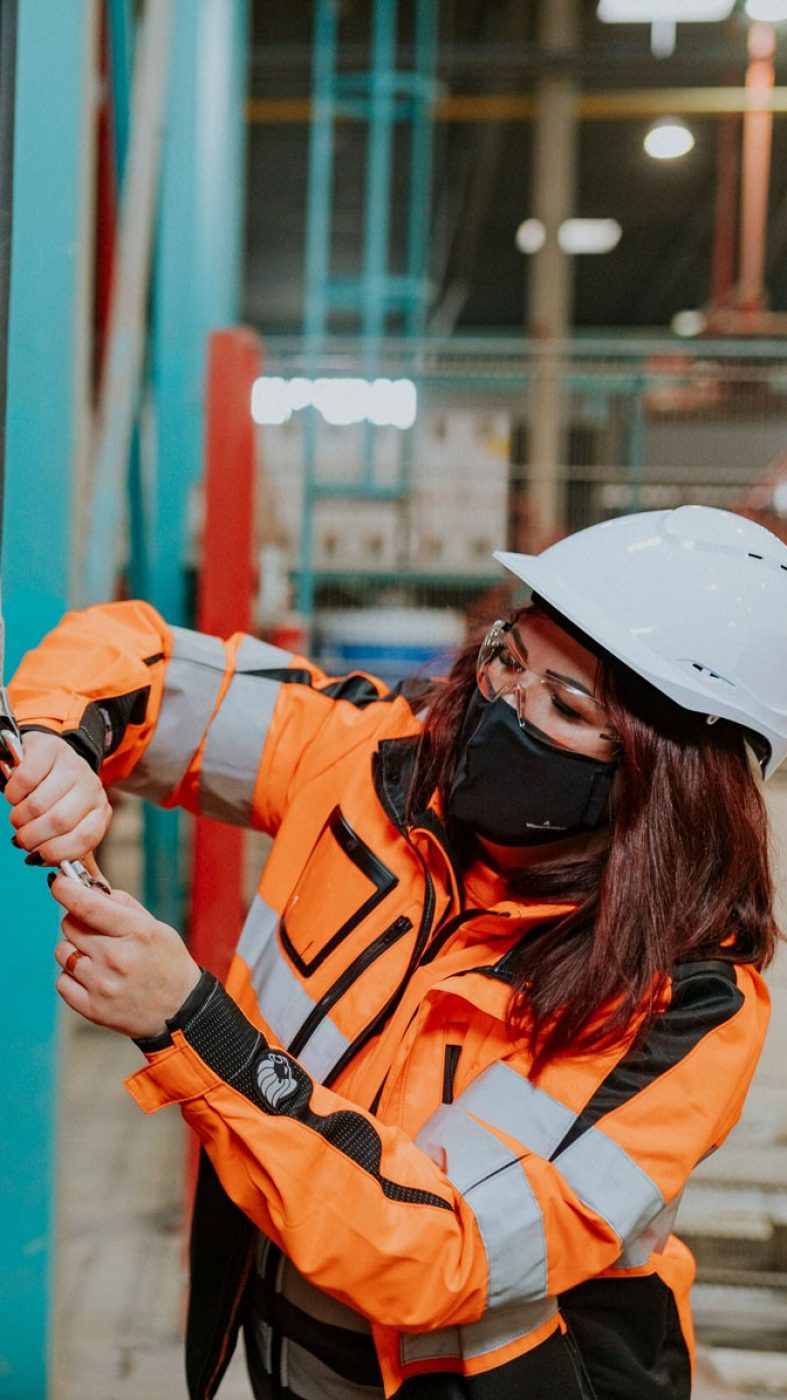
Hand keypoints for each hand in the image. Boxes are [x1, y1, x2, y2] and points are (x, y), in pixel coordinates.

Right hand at [5, 731, 111, 864]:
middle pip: (59, 822)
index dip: (56, 852)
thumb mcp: (74, 824)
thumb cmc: (60, 798)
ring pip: (39, 804)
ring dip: (20, 818)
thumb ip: (76, 851)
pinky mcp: (50, 749)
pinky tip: (15, 796)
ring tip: (18, 818)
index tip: (38, 857)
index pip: (85, 838)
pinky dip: (13, 794)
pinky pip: (25, 780)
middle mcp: (91, 787)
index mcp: (100, 810)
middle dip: (32, 837)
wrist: (51, 756)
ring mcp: (72, 766)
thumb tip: (88, 887)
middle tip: (22, 838)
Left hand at [49, 873, 201, 1039]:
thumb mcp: (156, 927)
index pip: (86, 905)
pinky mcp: (92, 1008)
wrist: (180, 1011)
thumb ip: (122, 905)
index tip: (58, 883)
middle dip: (77, 921)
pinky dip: (72, 976)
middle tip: (95, 930)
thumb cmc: (168, 964)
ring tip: (97, 957)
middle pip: (70, 925)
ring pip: (62, 952)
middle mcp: (116, 957)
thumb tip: (89, 886)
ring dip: (74, 950)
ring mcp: (102, 985)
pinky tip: (93, 977)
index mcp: (136, 932)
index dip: (65, 889)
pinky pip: (62, 981)